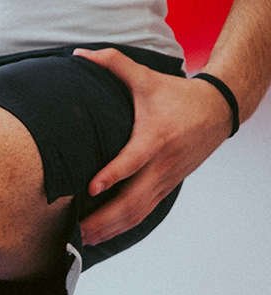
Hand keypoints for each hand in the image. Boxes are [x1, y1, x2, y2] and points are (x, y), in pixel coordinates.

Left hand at [73, 47, 232, 246]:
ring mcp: (166, 179)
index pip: (132, 161)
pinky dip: (124, 227)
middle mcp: (161, 165)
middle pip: (133, 199)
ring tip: (85, 238)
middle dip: (104, 218)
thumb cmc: (178, 96)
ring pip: (138, 212)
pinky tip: (104, 234)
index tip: (91, 187)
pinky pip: (145, 213)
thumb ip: (115, 65)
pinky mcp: (167, 187)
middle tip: (78, 230)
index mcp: (155, 139)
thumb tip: (82, 54)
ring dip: (111, 228)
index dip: (112, 175)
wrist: (218, 110)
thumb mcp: (147, 80)